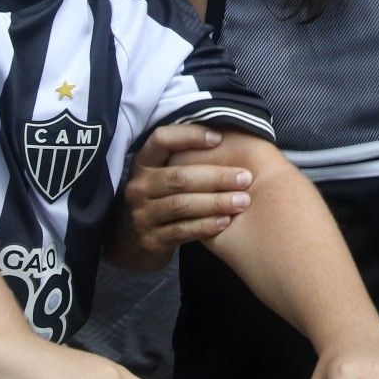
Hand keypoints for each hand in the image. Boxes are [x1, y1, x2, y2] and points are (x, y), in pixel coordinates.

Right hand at [106, 124, 251, 268]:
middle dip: (216, 177)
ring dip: (215, 202)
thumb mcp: (162, 175)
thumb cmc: (160, 199)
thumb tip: (227, 136)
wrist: (133, 242)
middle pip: (179, 177)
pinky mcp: (150, 240)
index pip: (161, 140)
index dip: (189, 136)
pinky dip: (205, 226)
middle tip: (245, 178)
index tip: (219, 138)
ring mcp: (142, 215)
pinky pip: (181, 231)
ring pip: (182, 205)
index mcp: (143, 163)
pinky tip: (225, 221)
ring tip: (242, 201)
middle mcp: (139, 187)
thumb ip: (185, 158)